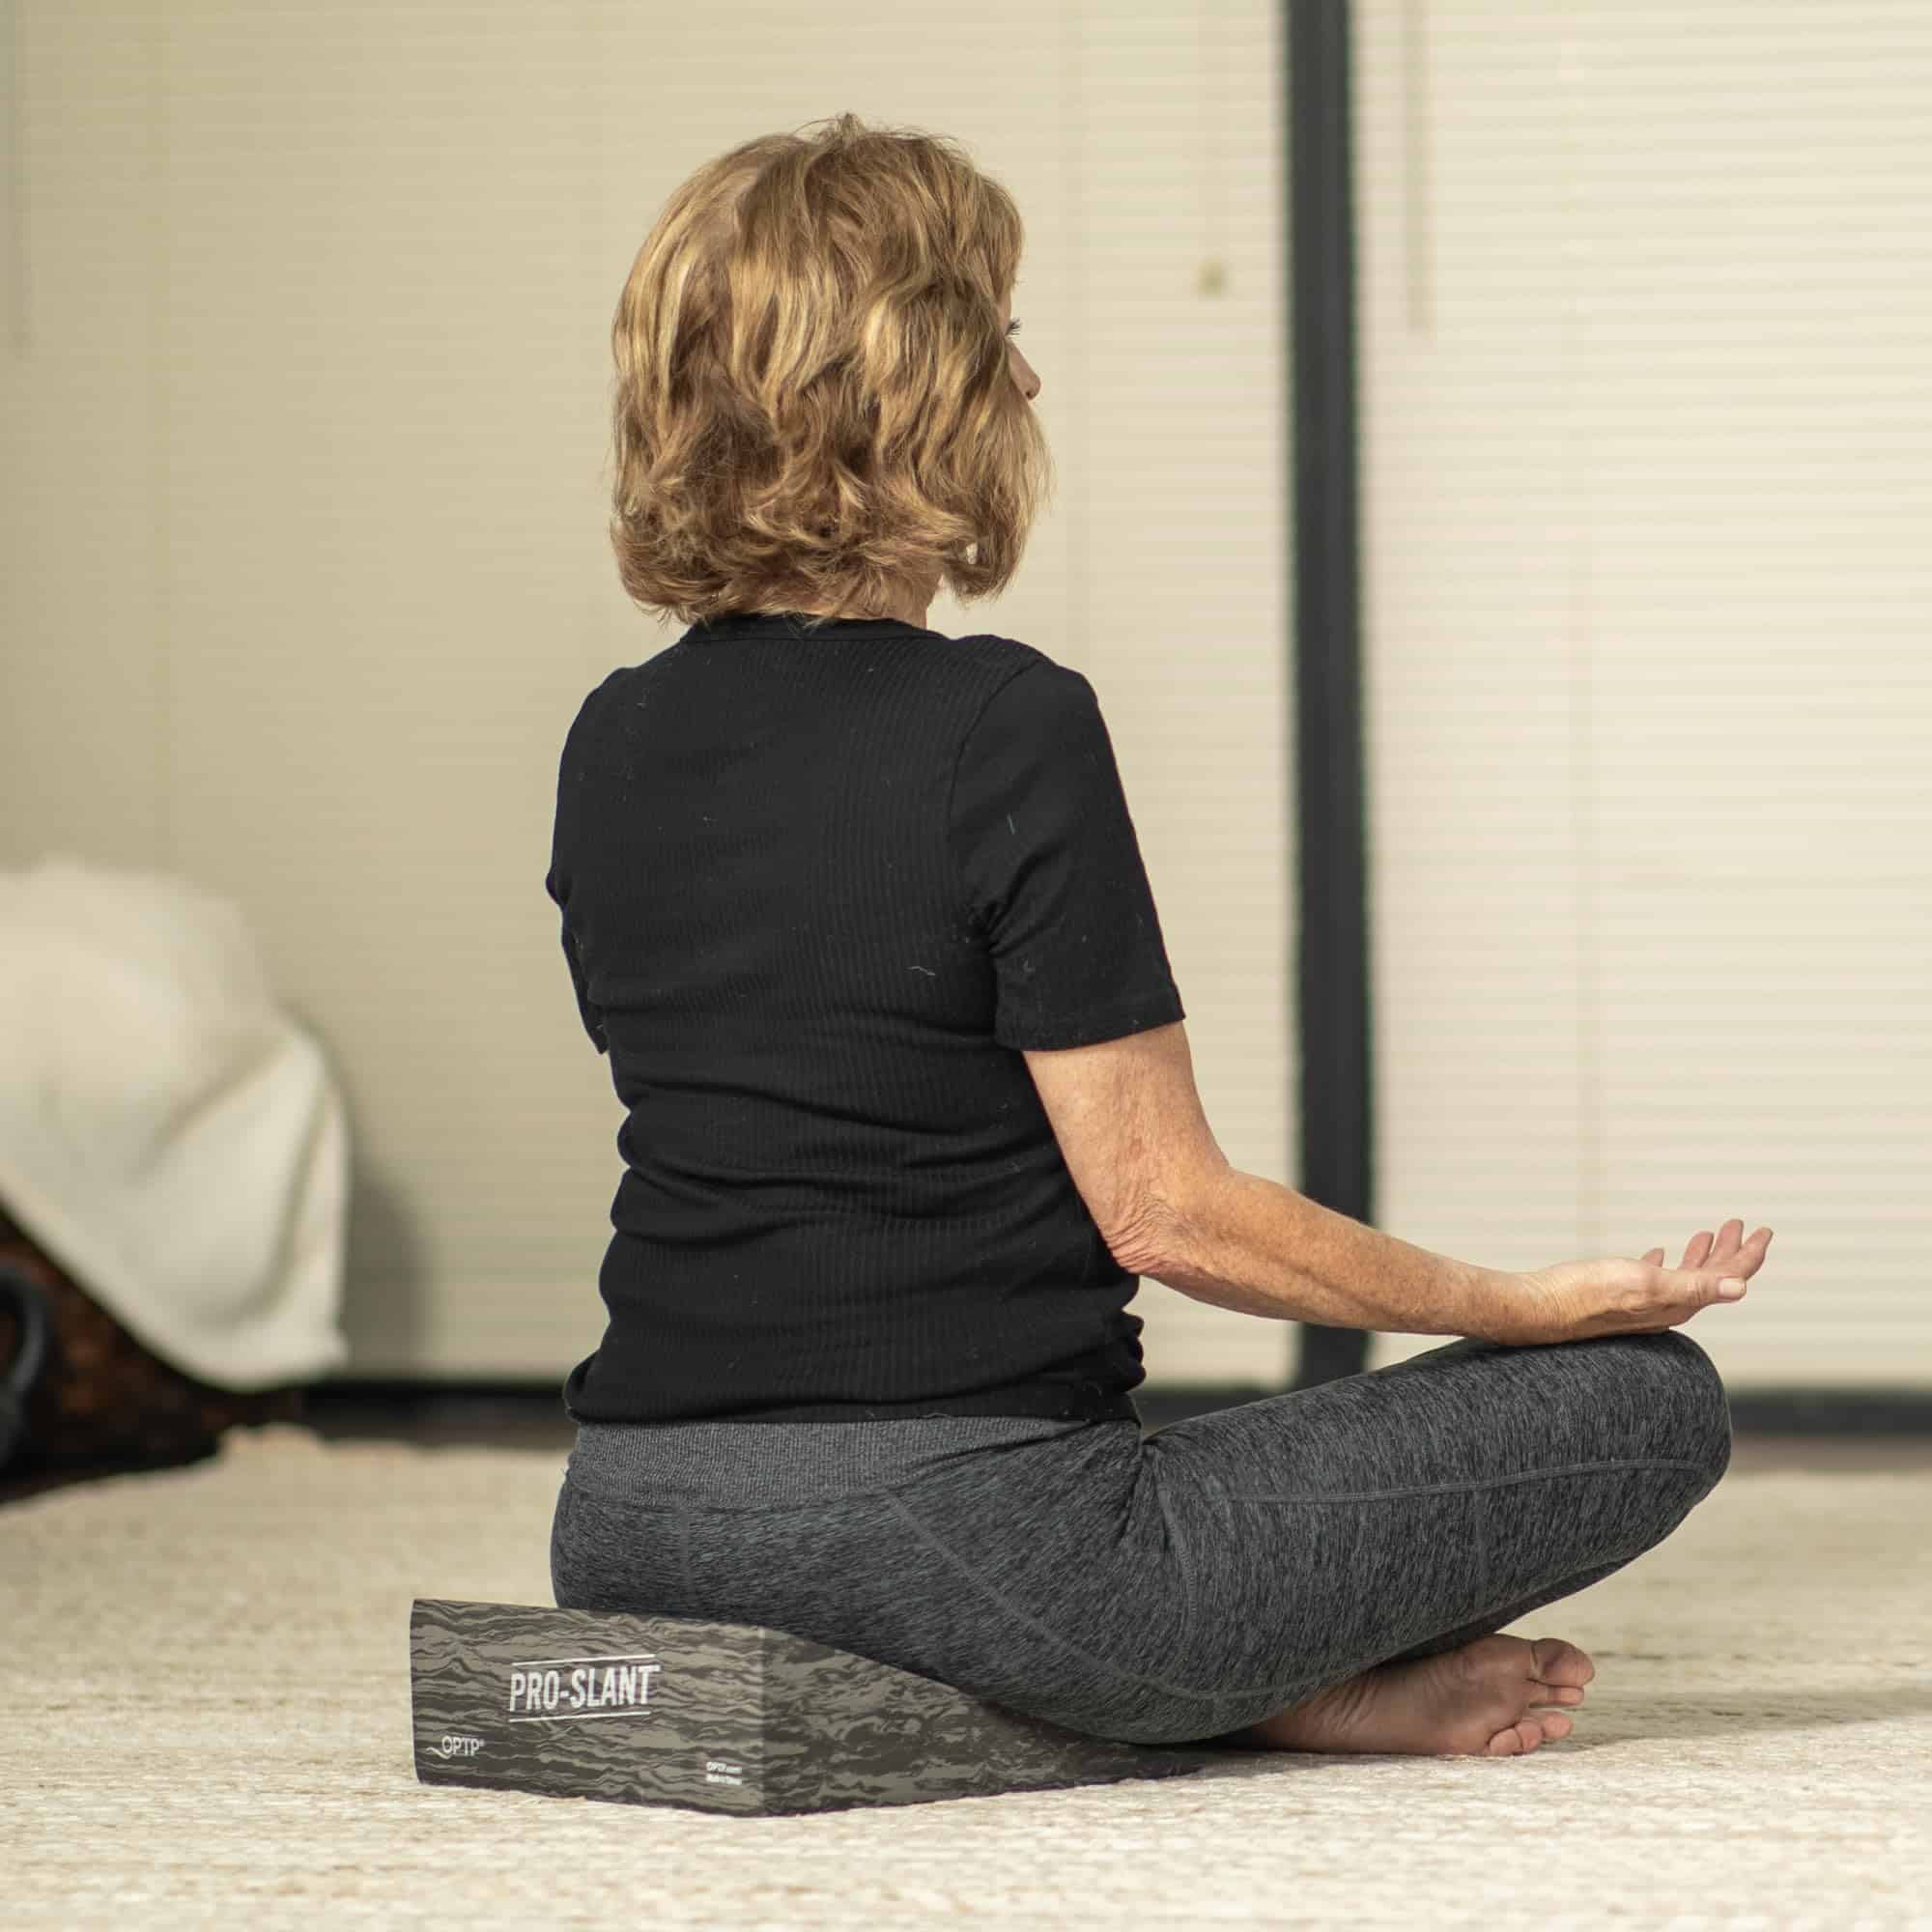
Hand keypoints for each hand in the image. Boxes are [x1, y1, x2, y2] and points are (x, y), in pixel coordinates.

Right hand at [1489, 1220, 1772, 1346]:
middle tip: (1741, 1224)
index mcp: (1678, 1302)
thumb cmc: (1588, 1295)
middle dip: (1730, 1251)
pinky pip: (1654, 1278)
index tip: (1765, 1230)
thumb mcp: (1644, 1283)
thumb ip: (1693, 1285)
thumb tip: (1741, 1289)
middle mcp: (1666, 1306)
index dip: (1750, 1255)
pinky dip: (1666, 1263)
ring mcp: (1643, 1303)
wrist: (1540, 1308)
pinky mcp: (1620, 1297)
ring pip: (1684, 1277)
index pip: (1727, 1279)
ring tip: (1708, 1234)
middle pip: (1711, 1278)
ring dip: (1701, 1255)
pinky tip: (1659, 1252)